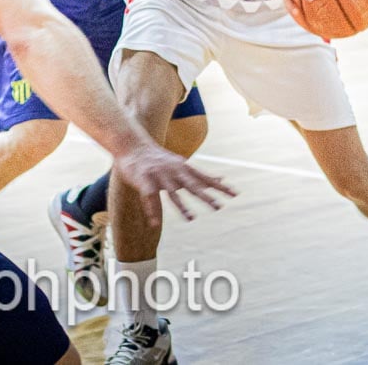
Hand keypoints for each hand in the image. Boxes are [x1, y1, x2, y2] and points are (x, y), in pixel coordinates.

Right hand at [114, 140, 236, 224]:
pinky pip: (149, 198)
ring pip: (172, 193)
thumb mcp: (182, 163)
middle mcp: (174, 171)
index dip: (220, 187)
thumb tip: (223, 178)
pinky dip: (152, 211)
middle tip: (218, 207)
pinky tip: (155, 223)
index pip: (205, 178)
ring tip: (191, 218)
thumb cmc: (158, 158)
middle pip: (192, 185)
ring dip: (182, 206)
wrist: (132, 144)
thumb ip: (200, 174)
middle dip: (206, 196)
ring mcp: (159, 175)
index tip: (236, 194)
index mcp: (184, 168)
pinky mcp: (144, 180)